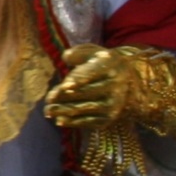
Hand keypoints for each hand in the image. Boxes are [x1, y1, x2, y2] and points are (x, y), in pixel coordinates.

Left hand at [44, 43, 175, 139]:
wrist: (128, 82)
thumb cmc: (102, 64)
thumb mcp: (93, 52)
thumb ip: (78, 53)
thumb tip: (66, 57)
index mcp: (111, 66)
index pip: (93, 74)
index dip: (79, 80)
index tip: (65, 86)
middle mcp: (116, 86)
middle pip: (85, 93)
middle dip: (64, 97)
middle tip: (48, 100)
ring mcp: (114, 104)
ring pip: (85, 109)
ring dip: (64, 111)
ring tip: (48, 111)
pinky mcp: (110, 118)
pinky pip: (89, 121)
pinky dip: (73, 122)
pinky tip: (60, 121)